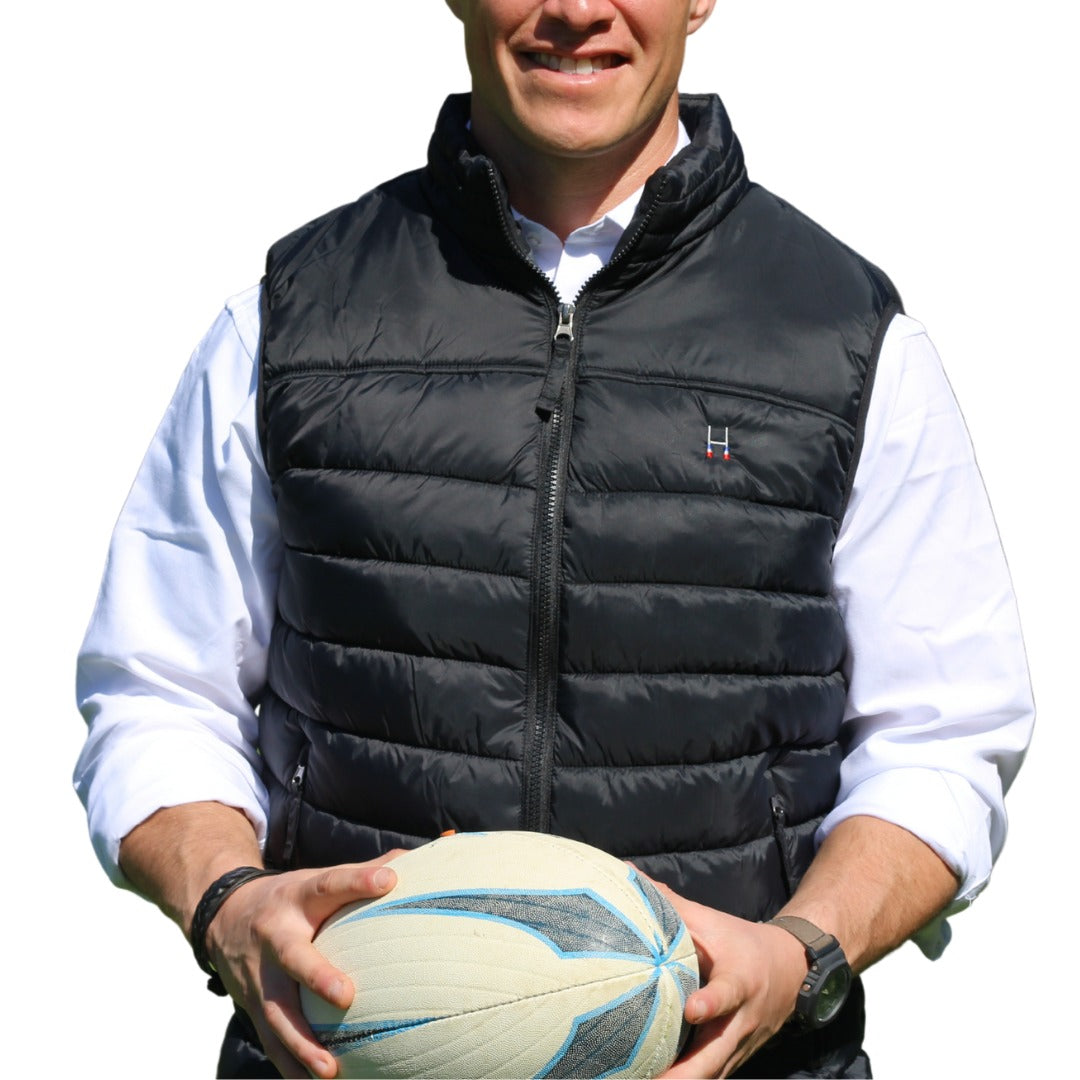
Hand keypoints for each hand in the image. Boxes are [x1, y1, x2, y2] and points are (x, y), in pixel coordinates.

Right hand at [205, 854, 401, 1078]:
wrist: (223, 916)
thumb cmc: (294, 898)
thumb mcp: (321, 878)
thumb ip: (372, 869)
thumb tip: (442, 845)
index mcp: (299, 897)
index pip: (330, 884)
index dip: (358, 880)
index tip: (389, 879)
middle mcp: (276, 936)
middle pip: (294, 956)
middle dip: (317, 976)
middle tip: (347, 996)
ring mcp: (259, 976)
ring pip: (276, 1012)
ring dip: (301, 1044)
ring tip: (330, 1070)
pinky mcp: (252, 1007)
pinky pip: (270, 1041)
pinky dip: (290, 1067)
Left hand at [654, 886, 807, 1078]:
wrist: (792, 971)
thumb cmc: (740, 943)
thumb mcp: (711, 921)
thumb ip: (671, 904)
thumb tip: (629, 874)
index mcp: (740, 981)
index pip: (726, 995)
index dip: (710, 1003)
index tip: (692, 1009)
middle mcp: (742, 1021)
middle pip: (715, 1057)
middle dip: (685, 1075)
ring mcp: (739, 1046)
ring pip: (711, 1074)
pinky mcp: (733, 1059)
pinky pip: (709, 1076)